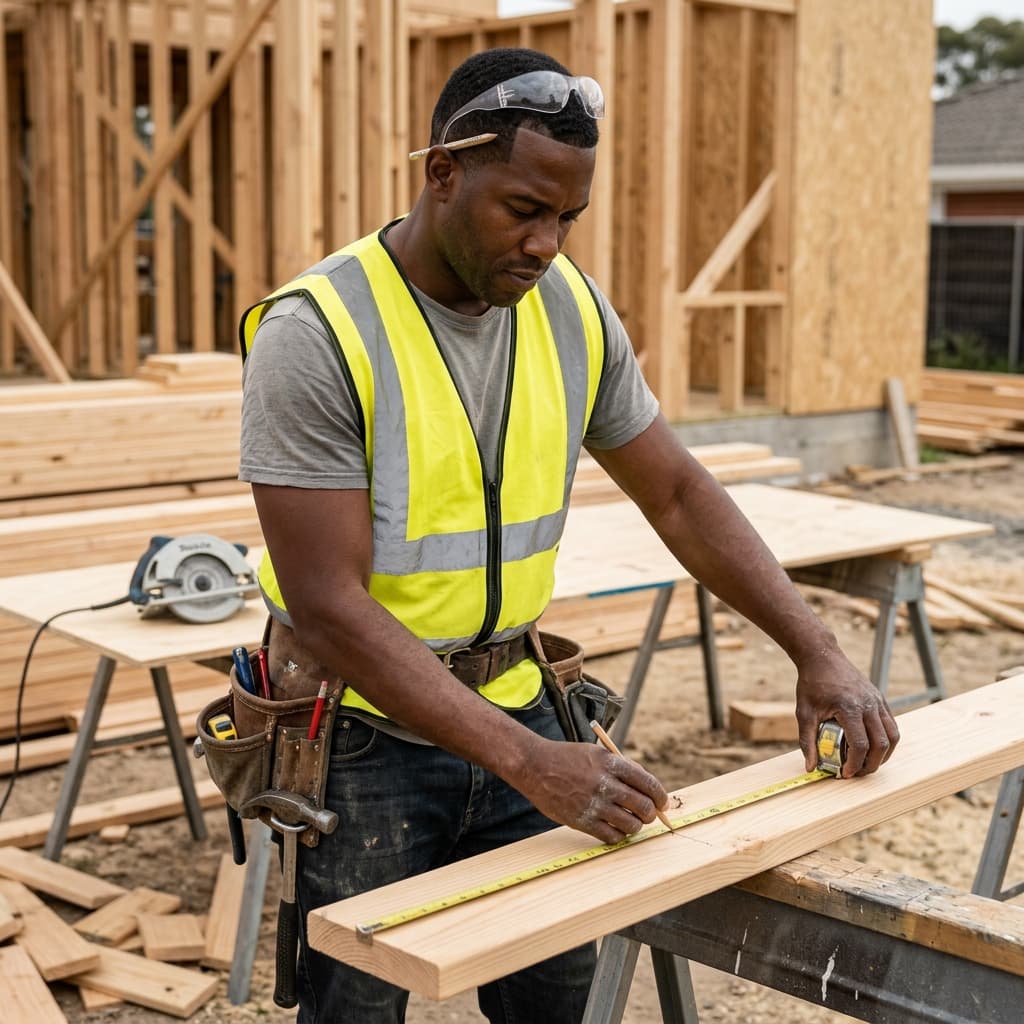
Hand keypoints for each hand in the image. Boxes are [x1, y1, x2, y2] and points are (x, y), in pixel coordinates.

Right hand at [514, 737, 668, 843]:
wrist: (535, 766)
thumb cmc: (568, 758)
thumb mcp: (597, 753)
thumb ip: (622, 767)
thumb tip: (647, 786)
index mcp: (611, 763)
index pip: (648, 783)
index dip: (660, 796)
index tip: (662, 802)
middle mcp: (604, 783)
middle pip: (643, 806)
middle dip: (651, 813)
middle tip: (648, 814)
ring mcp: (593, 804)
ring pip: (631, 824)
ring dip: (636, 826)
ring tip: (631, 822)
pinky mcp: (582, 821)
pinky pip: (611, 836)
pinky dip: (619, 835)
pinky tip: (615, 829)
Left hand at [795, 648, 898, 777]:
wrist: (822, 657)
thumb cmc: (812, 684)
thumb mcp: (804, 712)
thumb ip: (807, 740)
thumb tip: (811, 767)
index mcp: (849, 708)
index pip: (860, 745)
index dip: (854, 764)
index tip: (845, 773)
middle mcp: (868, 705)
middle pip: (881, 744)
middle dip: (871, 764)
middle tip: (858, 773)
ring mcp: (877, 701)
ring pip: (892, 736)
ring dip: (884, 754)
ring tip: (867, 763)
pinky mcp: (880, 699)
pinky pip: (891, 724)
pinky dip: (886, 740)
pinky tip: (873, 747)